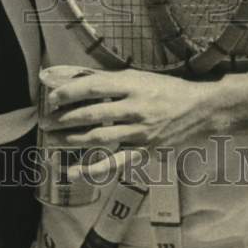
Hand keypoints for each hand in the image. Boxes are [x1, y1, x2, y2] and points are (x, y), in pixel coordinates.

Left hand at [43, 68, 229, 154]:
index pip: (94, 87)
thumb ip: (104, 78)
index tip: (52, 97)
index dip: (70, 92)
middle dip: (64, 119)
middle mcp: (136, 107)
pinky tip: (75, 172)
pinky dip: (94, 168)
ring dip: (72, 139)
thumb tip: (71, 76)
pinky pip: (116, 162)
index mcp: (133, 85)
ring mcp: (141, 132)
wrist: (202, 109)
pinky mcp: (145, 150)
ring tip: (51, 140)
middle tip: (45, 121)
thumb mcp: (136, 77)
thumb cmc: (165, 89)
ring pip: (100, 137)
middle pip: (93, 114)